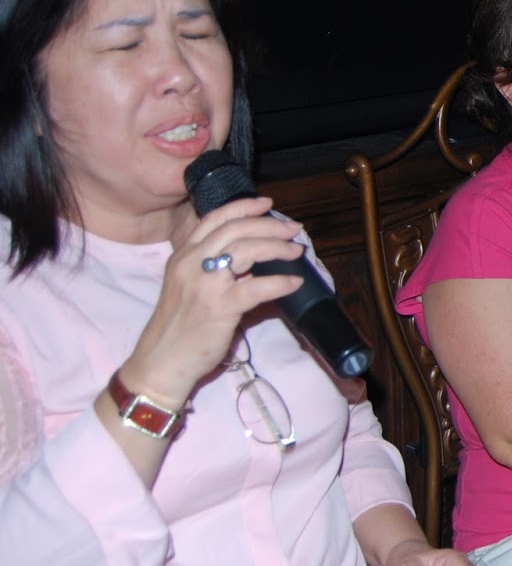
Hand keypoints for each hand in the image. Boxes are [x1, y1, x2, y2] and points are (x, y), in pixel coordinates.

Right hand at [120, 196, 307, 403]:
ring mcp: (204, 284)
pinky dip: (280, 282)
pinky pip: (257, 287)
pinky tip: (293, 282)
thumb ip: (214, 270)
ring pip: (247, 250)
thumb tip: (252, 261)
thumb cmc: (177, 327)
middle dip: (269, 224)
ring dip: (277, 246)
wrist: (161, 362)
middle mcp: (191, 263)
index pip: (214, 220)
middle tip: (293, 228)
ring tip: (296, 251)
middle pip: (235, 229)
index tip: (266, 203)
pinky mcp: (219, 307)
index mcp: (182, 256)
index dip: (242, 207)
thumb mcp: (189, 287)